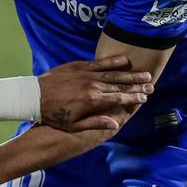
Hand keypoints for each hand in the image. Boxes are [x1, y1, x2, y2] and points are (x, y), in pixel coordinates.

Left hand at [37, 56, 152, 132]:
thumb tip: (115, 123)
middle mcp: (93, 85)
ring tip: (144, 73)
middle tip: (151, 84)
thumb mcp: (73, 125)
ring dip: (129, 73)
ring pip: (113, 73)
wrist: (34, 96)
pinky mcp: (79, 66)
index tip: (145, 97)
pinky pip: (99, 63)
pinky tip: (124, 60)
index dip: (134, 98)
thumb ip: (95, 123)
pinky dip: (112, 61)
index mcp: (93, 101)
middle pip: (120, 85)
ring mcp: (86, 74)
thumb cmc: (54, 115)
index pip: (119, 99)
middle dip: (137, 85)